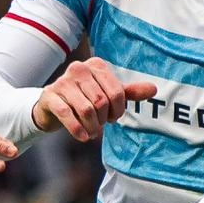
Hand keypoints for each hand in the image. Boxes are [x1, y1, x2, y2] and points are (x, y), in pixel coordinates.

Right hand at [32, 59, 154, 141]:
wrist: (51, 107)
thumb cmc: (84, 100)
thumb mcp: (107, 95)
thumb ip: (128, 93)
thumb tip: (153, 89)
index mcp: (96, 65)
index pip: (117, 92)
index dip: (118, 110)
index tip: (113, 118)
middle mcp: (79, 69)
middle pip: (101, 102)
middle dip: (103, 119)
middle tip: (100, 126)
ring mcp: (62, 82)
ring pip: (86, 110)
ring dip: (92, 127)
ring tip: (92, 132)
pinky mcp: (50, 96)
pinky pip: (67, 115)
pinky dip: (78, 130)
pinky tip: (83, 137)